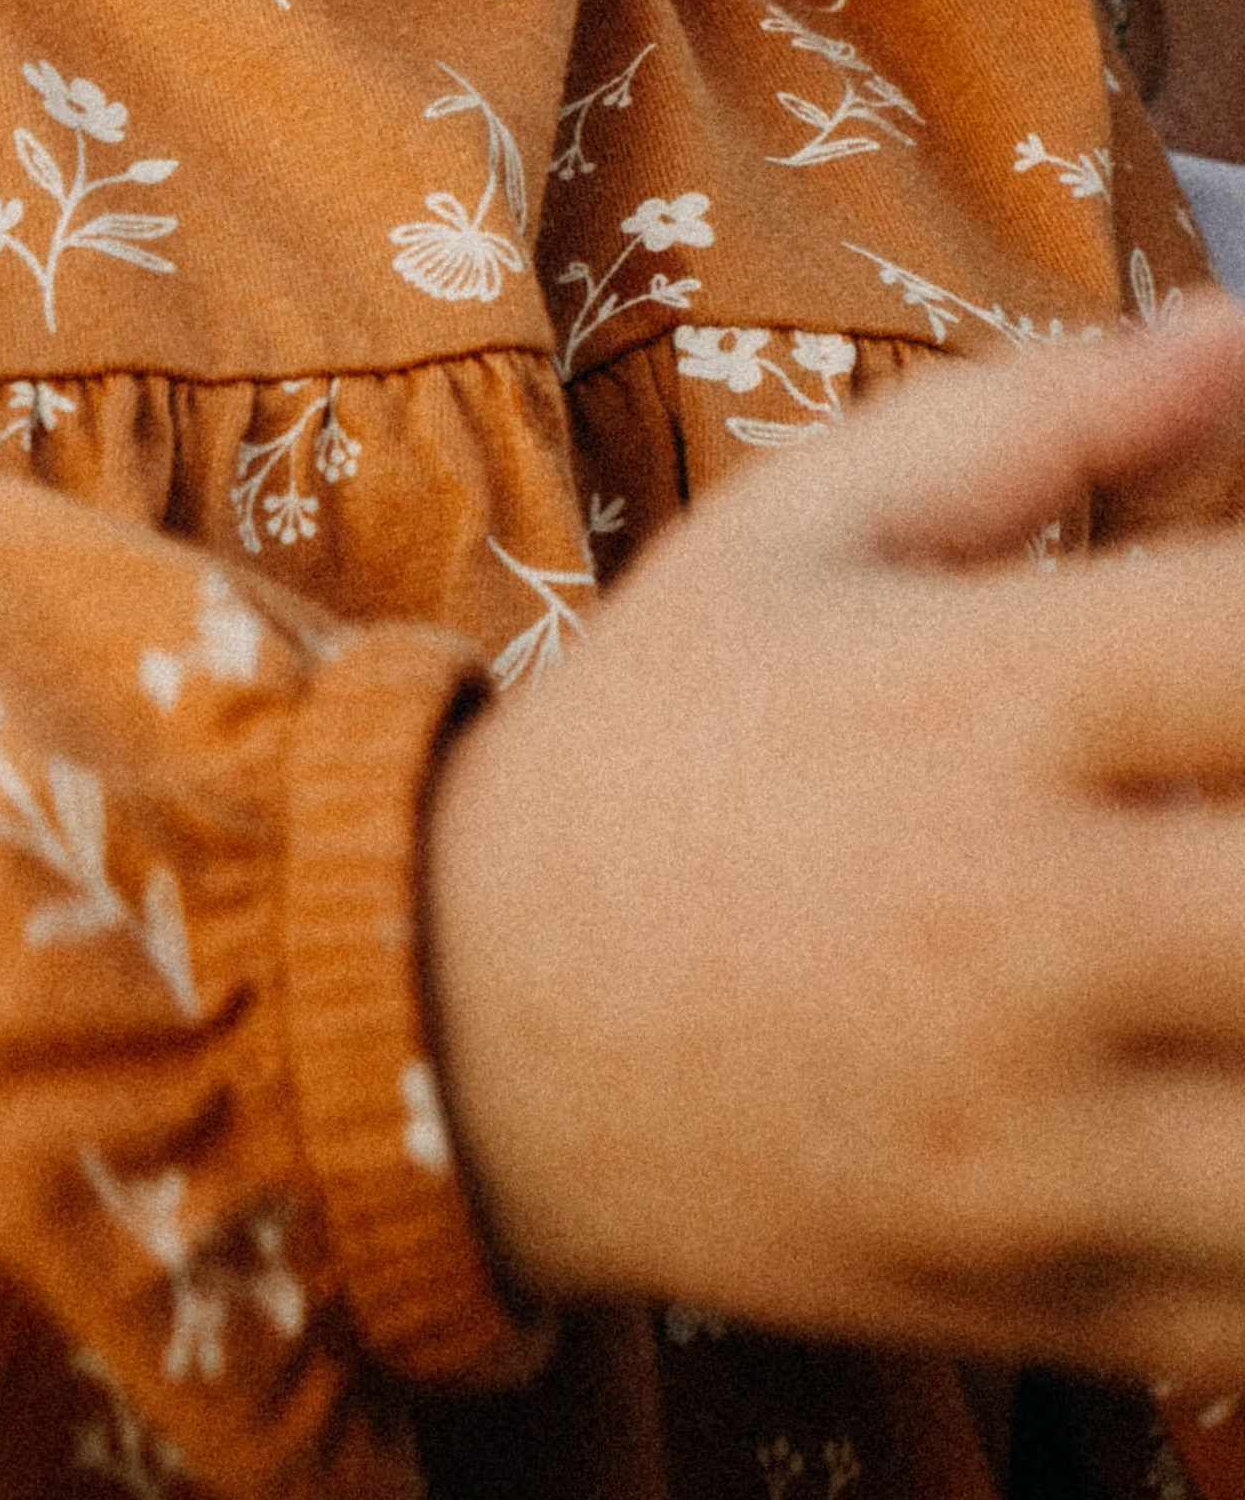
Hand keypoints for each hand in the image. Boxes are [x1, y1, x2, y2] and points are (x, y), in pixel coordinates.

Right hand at [422, 302, 1244, 1376]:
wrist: (457, 1016)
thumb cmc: (657, 740)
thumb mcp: (793, 528)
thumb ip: (1035, 418)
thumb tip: (1238, 331)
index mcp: (974, 699)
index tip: (1243, 646)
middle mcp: (1019, 919)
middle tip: (1220, 814)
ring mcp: (1033, 1134)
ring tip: (1214, 949)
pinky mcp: (1039, 1292)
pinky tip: (1203, 1085)